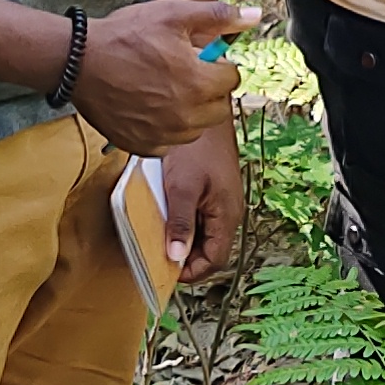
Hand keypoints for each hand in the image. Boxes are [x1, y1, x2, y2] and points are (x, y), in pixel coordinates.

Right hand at [68, 0, 257, 152]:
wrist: (78, 61)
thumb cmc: (125, 36)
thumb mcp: (173, 14)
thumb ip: (218, 16)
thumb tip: (255, 16)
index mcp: (200, 83)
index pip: (232, 78)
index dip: (218, 64)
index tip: (199, 57)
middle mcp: (186, 115)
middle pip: (219, 107)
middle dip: (209, 89)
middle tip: (183, 73)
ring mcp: (164, 135)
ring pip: (196, 128)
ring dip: (189, 111)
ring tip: (164, 89)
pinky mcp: (143, 146)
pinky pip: (170, 143)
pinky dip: (166, 129)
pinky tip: (149, 108)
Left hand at [157, 126, 245, 279]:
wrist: (204, 111)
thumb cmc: (197, 147)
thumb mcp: (182, 188)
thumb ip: (180, 223)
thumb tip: (176, 256)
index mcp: (226, 215)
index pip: (214, 260)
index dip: (191, 272)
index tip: (166, 274)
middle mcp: (227, 211)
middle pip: (209, 249)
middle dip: (185, 257)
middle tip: (157, 256)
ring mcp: (220, 200)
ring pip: (203, 233)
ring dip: (182, 238)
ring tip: (159, 236)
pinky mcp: (211, 189)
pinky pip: (198, 215)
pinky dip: (182, 221)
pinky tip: (165, 213)